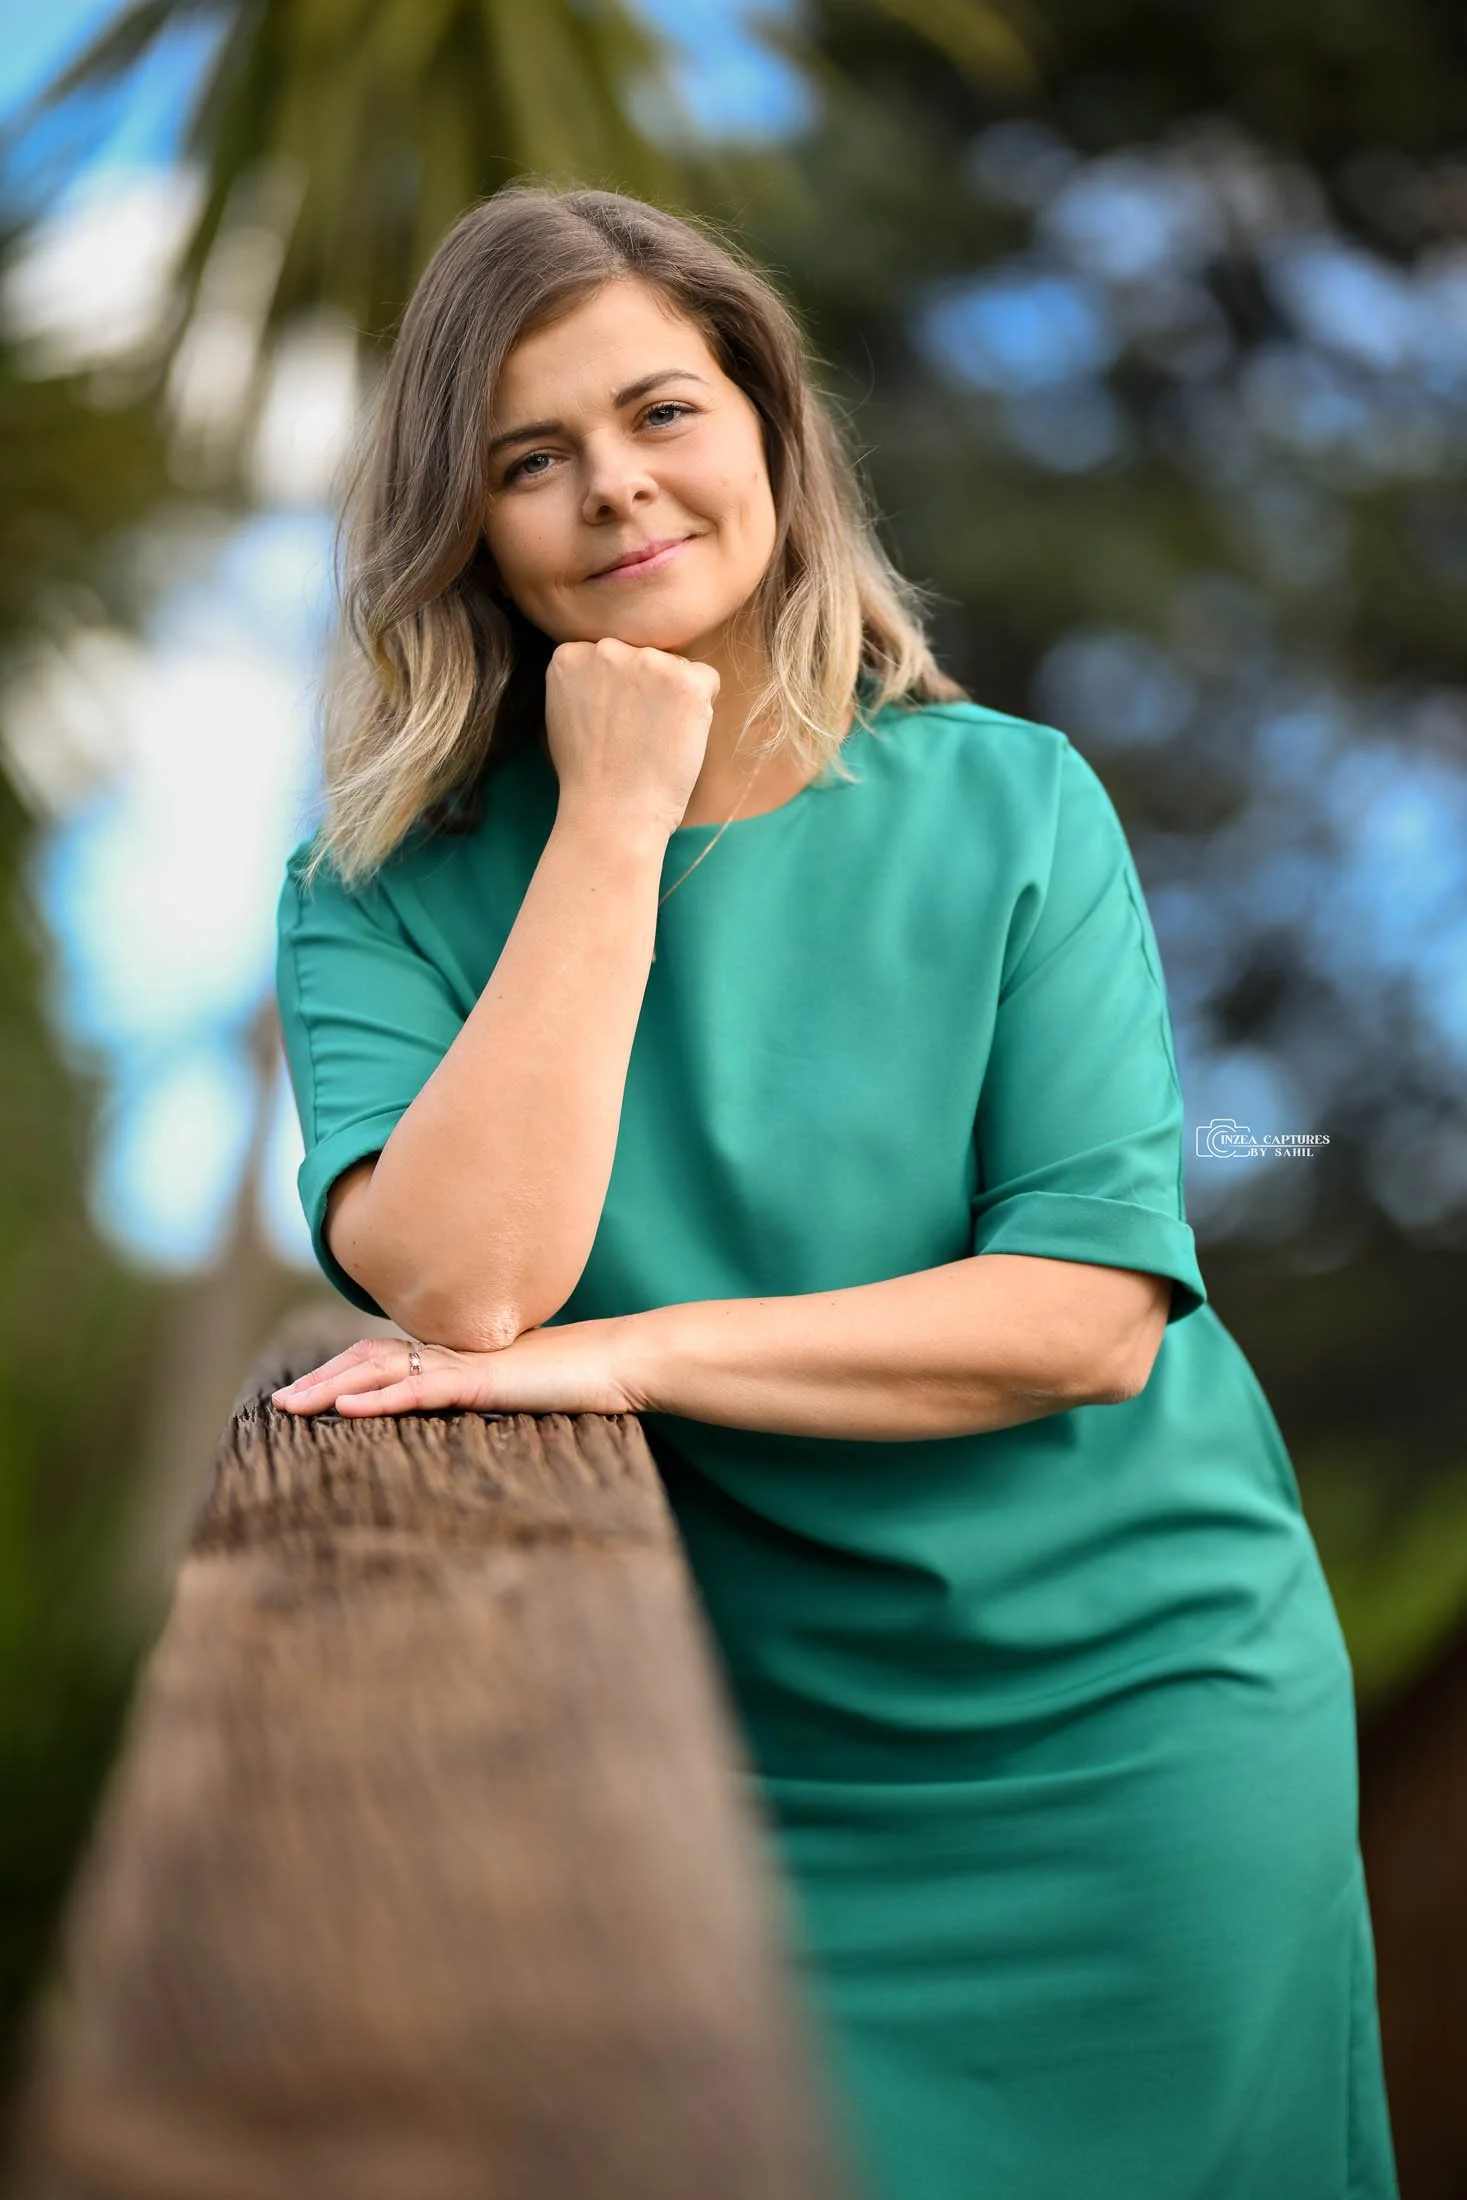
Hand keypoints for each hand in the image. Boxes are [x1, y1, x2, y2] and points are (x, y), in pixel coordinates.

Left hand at [269, 1316, 640, 1419]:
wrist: (619, 1363)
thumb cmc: (576, 1383)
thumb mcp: (515, 1396)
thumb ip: (479, 1400)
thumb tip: (454, 1420)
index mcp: (454, 1355)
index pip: (381, 1358)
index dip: (339, 1372)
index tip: (303, 1395)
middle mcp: (451, 1351)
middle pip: (368, 1358)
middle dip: (319, 1380)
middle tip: (277, 1404)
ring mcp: (465, 1362)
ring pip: (382, 1370)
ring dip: (331, 1388)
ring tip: (291, 1407)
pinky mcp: (483, 1380)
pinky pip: (422, 1390)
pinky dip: (380, 1399)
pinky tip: (347, 1411)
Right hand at [545, 634, 718, 836]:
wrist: (612, 812)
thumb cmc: (587, 775)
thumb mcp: (562, 713)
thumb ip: (583, 678)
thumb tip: (610, 666)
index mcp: (571, 653)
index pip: (612, 654)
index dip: (619, 692)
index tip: (611, 724)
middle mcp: (606, 648)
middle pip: (644, 656)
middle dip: (646, 688)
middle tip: (633, 735)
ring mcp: (647, 661)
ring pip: (676, 668)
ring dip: (674, 698)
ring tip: (652, 740)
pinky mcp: (685, 681)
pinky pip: (707, 680)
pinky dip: (702, 709)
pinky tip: (677, 738)